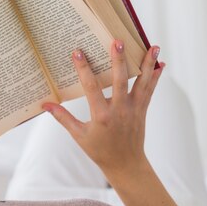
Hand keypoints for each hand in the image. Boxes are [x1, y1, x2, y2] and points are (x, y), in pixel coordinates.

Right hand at [42, 40, 163, 176]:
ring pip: (142, 82)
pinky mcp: (142, 110)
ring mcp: (133, 109)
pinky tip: (161, 63)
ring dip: (147, 63)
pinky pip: (150, 90)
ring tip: (153, 45)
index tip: (77, 53)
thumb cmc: (99, 150)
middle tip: (117, 41)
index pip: (91, 88)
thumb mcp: (78, 135)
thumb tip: (45, 105)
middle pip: (120, 80)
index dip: (83, 69)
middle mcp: (119, 110)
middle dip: (119, 60)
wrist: (125, 164)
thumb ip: (63, 118)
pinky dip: (156, 76)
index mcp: (101, 116)